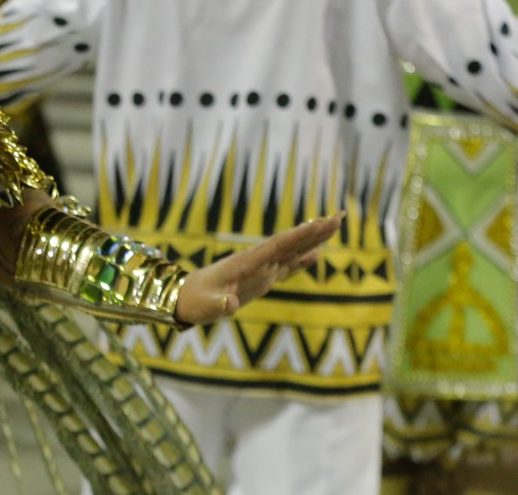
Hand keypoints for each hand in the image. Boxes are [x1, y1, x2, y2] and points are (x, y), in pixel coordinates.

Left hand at [175, 215, 342, 324]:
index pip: (277, 245)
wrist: (184, 299)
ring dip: (312, 241)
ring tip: (333, 228)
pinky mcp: (260, 280)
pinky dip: (301, 261)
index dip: (299, 235)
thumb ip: (218, 304)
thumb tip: (230, 305)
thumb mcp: (205, 305)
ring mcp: (259, 269)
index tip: (319, 223)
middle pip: (289, 243)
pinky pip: (285, 268)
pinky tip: (315, 255)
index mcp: (245, 263)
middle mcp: (256, 262)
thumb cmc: (194, 302)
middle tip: (339, 218)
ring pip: (290, 252)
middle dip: (314, 231)